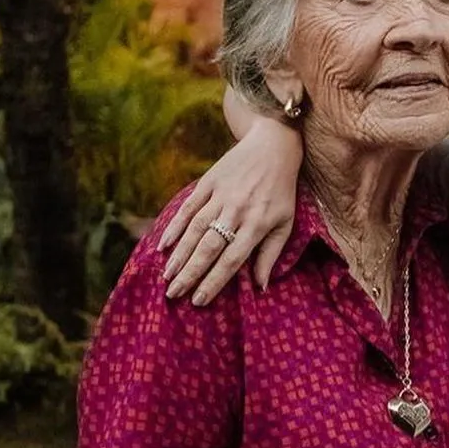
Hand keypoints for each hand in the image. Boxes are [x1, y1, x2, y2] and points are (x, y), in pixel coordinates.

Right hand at [159, 118, 302, 303]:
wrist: (273, 146)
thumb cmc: (281, 190)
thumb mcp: (285, 222)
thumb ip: (271, 254)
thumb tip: (261, 287)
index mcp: (258, 224)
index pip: (233, 259)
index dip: (214, 281)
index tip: (199, 301)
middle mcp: (238, 211)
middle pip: (210, 247)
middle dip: (190, 273)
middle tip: (174, 294)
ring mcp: (221, 195)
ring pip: (195, 229)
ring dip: (179, 254)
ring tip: (166, 276)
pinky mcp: (209, 181)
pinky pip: (188, 207)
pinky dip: (174, 226)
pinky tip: (163, 244)